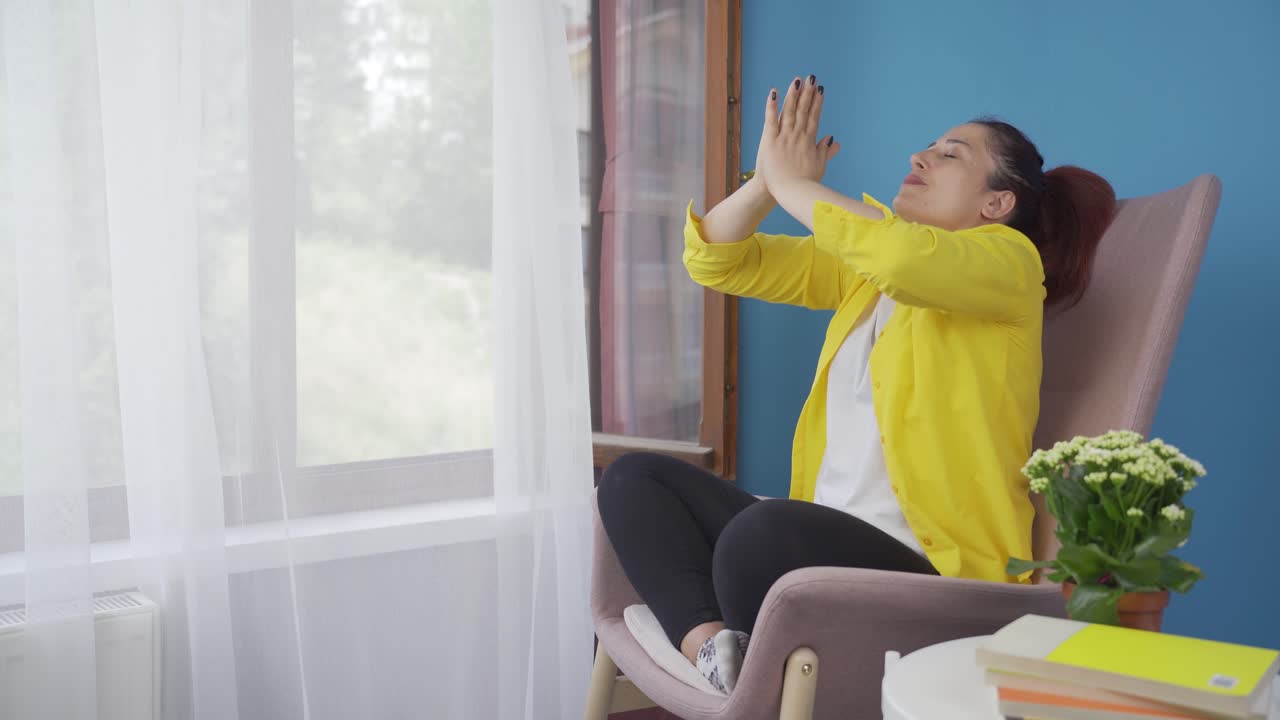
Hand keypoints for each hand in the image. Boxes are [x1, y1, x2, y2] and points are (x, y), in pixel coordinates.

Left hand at [758, 75, 839, 191]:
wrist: (791, 192)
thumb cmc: (805, 184)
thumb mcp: (819, 166)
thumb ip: (825, 151)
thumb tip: (833, 139)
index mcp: (809, 141)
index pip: (814, 117)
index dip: (818, 103)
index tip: (820, 90)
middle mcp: (798, 136)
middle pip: (803, 110)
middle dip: (808, 93)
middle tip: (811, 78)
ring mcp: (784, 137)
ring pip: (789, 111)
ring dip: (793, 94)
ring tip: (797, 80)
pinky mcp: (770, 140)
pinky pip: (771, 119)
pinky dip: (772, 106)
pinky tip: (774, 93)